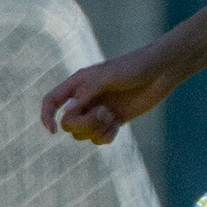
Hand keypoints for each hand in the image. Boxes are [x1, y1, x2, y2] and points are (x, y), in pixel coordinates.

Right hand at [39, 46, 178, 144]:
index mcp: (77, 84)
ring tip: (112, 118)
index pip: (50, 102)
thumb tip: (66, 111)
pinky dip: (106, 136)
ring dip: (96, 130)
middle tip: (103, 114)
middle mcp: (84, 99)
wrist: (160, 71)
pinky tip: (118, 125)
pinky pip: (99, 139)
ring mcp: (98, 111)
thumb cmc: (133, 67)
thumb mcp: (107, 77)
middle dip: (83, 124)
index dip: (46, 116)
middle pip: (68, 123)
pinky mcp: (113, 121)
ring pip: (82, 134)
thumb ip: (86, 93)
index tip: (52, 131)